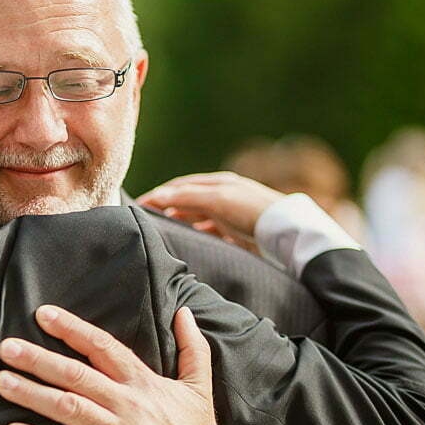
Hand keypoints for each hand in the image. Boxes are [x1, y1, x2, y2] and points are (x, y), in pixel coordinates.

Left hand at [0, 305, 223, 424]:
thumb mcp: (200, 389)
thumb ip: (192, 348)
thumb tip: (185, 312)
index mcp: (144, 384)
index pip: (103, 347)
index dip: (72, 329)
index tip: (43, 315)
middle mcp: (128, 406)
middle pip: (77, 375)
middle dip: (39, 359)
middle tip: (7, 348)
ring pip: (68, 409)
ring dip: (32, 395)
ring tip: (2, 382)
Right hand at [137, 171, 283, 252]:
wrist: (286, 234)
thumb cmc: (252, 211)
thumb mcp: (217, 199)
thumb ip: (187, 196)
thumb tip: (158, 195)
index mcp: (218, 183)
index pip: (180, 186)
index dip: (158, 194)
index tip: (138, 206)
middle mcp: (223, 196)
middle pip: (187, 200)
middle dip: (166, 207)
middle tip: (145, 220)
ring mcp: (230, 214)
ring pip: (197, 216)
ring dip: (179, 221)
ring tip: (162, 231)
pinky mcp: (237, 233)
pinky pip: (210, 231)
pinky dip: (195, 234)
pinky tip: (189, 241)